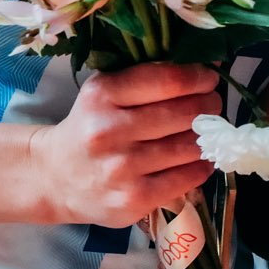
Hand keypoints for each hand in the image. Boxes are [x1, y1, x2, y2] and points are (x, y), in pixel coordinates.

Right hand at [24, 62, 220, 225]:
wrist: (56, 177)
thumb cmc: (91, 127)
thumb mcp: (105, 93)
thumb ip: (147, 79)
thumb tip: (206, 69)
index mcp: (102, 95)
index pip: (168, 80)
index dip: (199, 78)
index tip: (209, 80)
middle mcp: (108, 131)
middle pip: (185, 113)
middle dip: (209, 106)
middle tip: (212, 106)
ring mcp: (121, 169)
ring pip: (190, 146)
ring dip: (206, 138)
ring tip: (204, 133)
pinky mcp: (134, 199)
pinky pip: (187, 177)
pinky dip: (200, 166)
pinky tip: (196, 160)